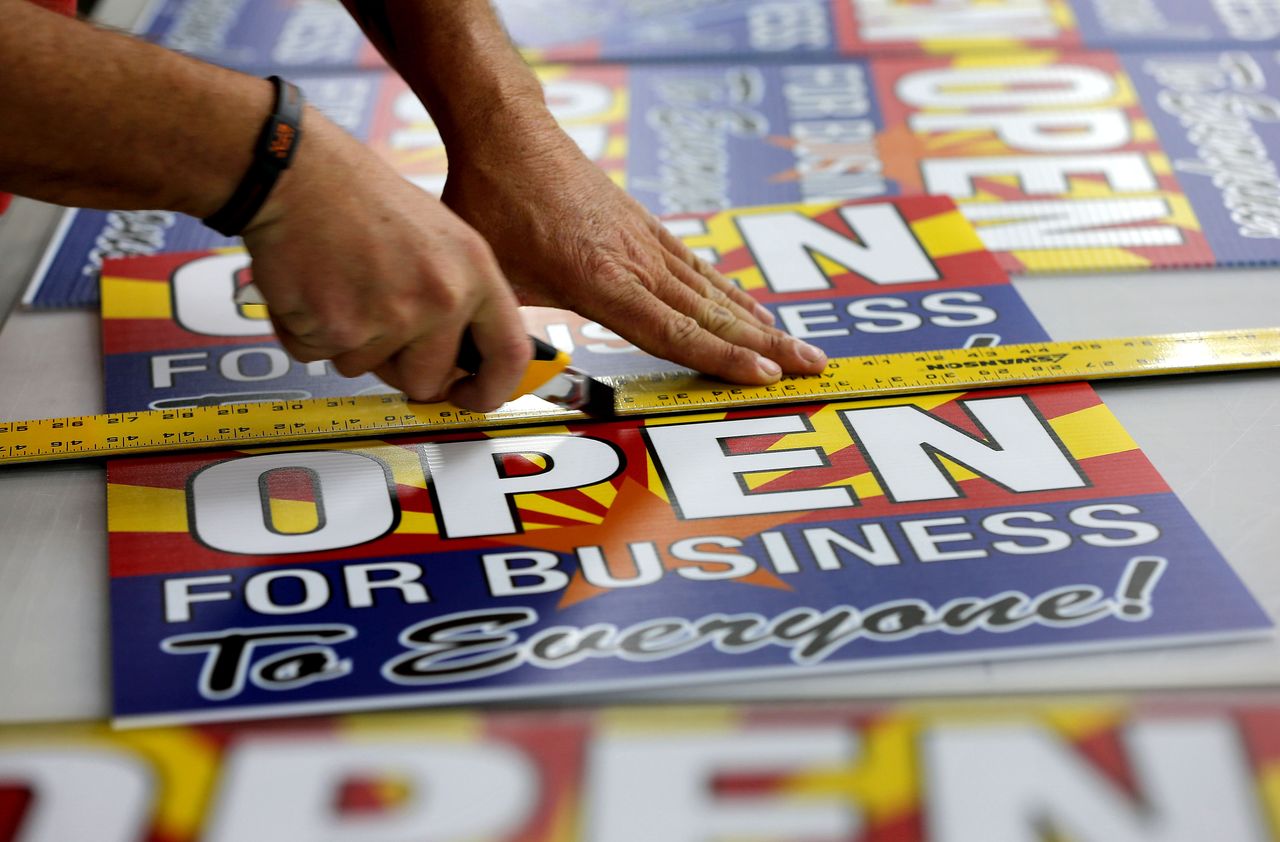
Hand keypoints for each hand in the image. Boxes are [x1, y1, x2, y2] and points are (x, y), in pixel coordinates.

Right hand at [240, 110, 530, 412]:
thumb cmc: (361, 198)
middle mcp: (441, 299)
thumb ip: (460, 297)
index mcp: (475, 274)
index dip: (490, 390)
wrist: (297, 173)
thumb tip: (464, 358)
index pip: (509, 354)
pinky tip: (313, 285)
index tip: (469, 399)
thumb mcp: (442, 238)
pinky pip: (321, 356)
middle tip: (373, 321)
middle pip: (426, 381)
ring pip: (366, 370)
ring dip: (347, 342)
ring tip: (342, 285)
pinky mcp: (338, 330)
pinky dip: (308, 331)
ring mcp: (391, 318)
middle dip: (397, 368)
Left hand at [440, 112, 828, 384]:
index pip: (671, 331)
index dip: (720, 358)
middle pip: (711, 313)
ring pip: (712, 291)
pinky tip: (752, 309)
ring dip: (759, 322)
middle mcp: (635, 263)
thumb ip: (506, 330)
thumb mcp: (493, 276)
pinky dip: (730, 291)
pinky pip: (697, 267)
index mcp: (600, 281)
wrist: (506, 133)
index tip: (764, 376)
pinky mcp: (644, 227)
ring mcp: (645, 242)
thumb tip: (492, 374)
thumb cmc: (493, 203)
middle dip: (765, 345)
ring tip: (800, 346)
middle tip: (812, 366)